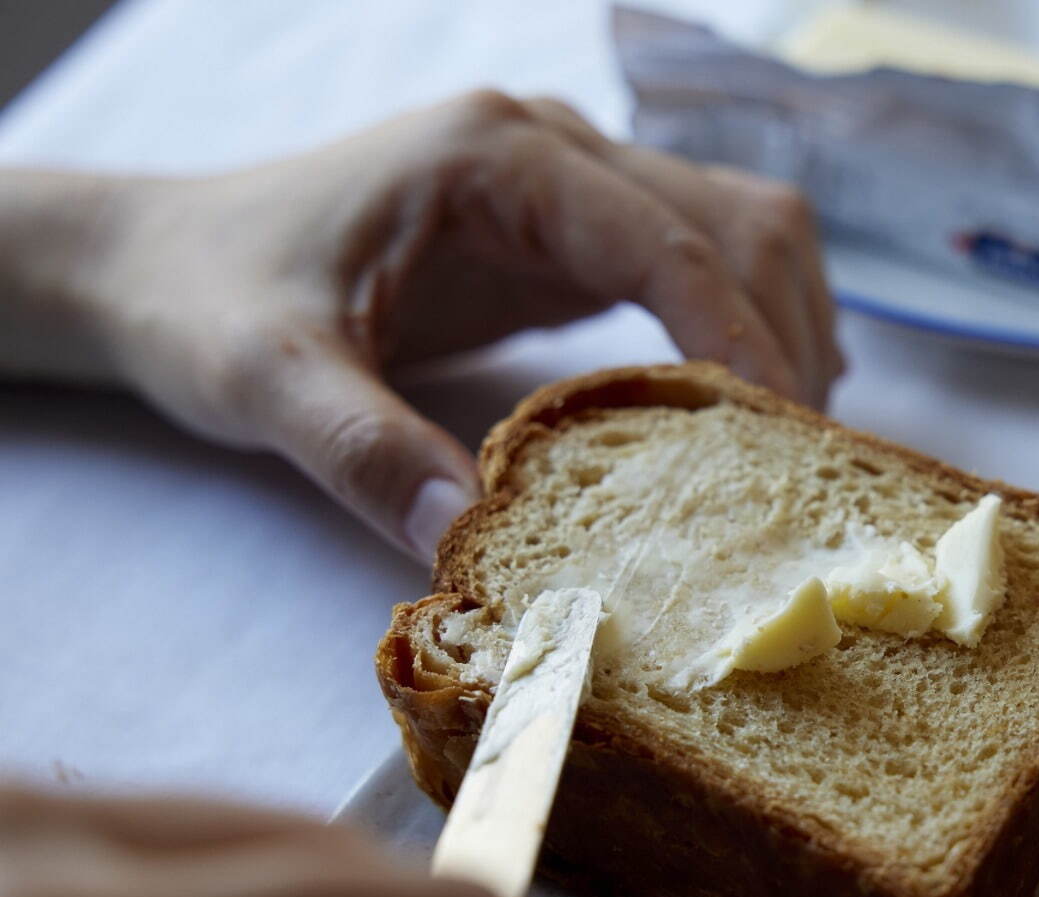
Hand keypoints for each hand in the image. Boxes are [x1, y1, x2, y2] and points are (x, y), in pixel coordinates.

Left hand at [41, 91, 841, 558]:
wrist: (167, 259)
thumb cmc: (210, 299)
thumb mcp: (266, 379)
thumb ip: (362, 451)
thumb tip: (473, 541)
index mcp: (494, 159)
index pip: (666, 238)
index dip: (740, 338)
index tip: (782, 441)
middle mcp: (551, 150)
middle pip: (737, 219)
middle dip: (789, 333)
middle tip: (807, 461)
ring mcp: (567, 184)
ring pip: (739, 229)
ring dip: (785, 324)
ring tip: (793, 442)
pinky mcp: (568, 231)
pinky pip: (695, 261)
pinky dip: (741, 327)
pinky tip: (740, 410)